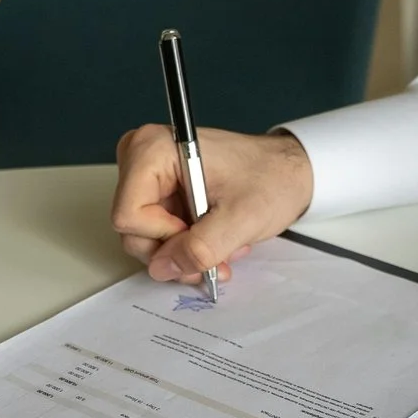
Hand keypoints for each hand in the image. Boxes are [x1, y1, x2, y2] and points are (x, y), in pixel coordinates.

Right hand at [111, 124, 314, 283]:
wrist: (290, 171)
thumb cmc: (272, 177)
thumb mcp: (241, 218)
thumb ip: (201, 248)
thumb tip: (163, 268)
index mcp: (154, 149)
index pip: (128, 215)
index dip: (163, 237)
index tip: (198, 233)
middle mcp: (142, 158)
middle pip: (132, 230)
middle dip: (175, 252)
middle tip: (215, 255)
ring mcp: (149, 177)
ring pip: (145, 239)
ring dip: (185, 253)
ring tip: (223, 245)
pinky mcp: (160, 193)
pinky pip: (159, 235)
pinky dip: (188, 246)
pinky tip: (216, 239)